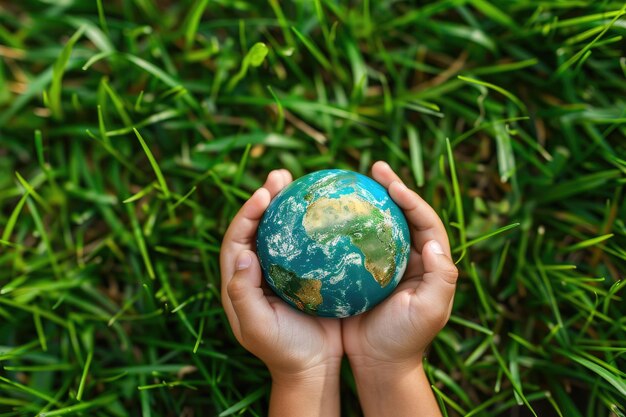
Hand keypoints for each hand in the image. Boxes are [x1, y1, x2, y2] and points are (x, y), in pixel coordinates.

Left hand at [220, 169, 342, 415]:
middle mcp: (258, 269)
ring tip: (301, 180)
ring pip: (282, 230)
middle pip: (258, 226)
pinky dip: (313, 224)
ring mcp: (282, 269)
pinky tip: (330, 210)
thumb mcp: (258, 327)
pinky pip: (307, 242)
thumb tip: (243, 253)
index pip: (237, 238)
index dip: (247, 213)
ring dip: (288, 204)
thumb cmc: (282, 349)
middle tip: (282, 175)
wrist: (311, 367)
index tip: (264, 194)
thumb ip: (243, 293)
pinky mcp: (305, 272)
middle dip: (266, 197)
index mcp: (239, 280)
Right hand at [342, 162, 456, 416]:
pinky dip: (343, 225)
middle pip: (401, 213)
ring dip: (366, 200)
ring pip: (376, 223)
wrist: (380, 363)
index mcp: (429, 262)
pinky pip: (353, 241)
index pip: (425, 221)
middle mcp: (408, 256)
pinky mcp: (361, 270)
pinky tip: (326, 214)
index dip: (411, 199)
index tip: (392, 184)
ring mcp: (383, 262)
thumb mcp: (429, 312)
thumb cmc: (406, 340)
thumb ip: (440, 278)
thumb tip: (433, 243)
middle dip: (391, 187)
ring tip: (350, 179)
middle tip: (374, 168)